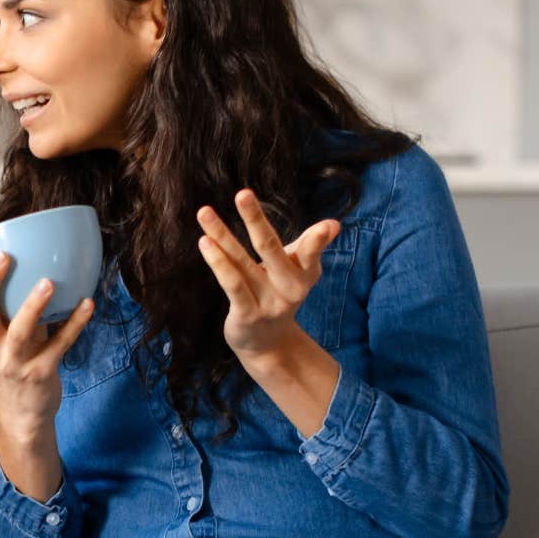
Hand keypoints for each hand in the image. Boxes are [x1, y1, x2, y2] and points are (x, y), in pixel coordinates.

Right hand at [0, 244, 95, 436]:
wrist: (23, 411)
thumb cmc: (14, 362)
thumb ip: (5, 306)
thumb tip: (25, 259)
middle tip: (4, 256)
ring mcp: (14, 362)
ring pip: (20, 332)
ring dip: (33, 306)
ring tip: (47, 282)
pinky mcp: (40, 373)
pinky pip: (59, 345)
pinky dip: (75, 324)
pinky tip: (88, 304)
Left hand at [195, 189, 338, 364]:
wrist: (268, 344)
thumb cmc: (281, 293)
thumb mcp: (299, 270)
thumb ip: (311, 246)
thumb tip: (334, 223)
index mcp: (306, 274)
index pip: (310, 252)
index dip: (317, 240)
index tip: (328, 225)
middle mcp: (290, 289)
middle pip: (270, 248)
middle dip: (255, 219)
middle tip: (242, 193)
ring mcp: (267, 303)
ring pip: (241, 262)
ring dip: (222, 235)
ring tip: (204, 213)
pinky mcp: (246, 314)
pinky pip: (231, 284)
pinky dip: (218, 263)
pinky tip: (205, 242)